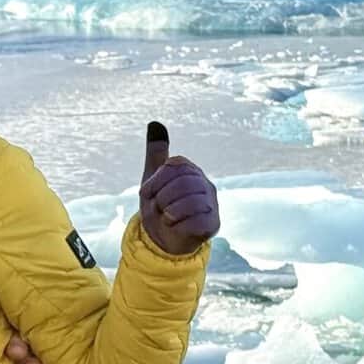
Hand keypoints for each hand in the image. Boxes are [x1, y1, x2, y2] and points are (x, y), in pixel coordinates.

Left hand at [138, 121, 218, 255]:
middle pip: (182, 183)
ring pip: (189, 202)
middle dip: (162, 199)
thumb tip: (155, 123)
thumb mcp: (151, 179)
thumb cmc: (158, 207)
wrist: (161, 239)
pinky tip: (176, 227)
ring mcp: (212, 203)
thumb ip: (155, 153)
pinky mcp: (214, 223)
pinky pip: (195, 221)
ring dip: (169, 213)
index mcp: (190, 170)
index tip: (149, 193)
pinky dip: (178, 225)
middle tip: (159, 208)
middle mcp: (205, 184)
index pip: (174, 166)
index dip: (155, 182)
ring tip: (168, 218)